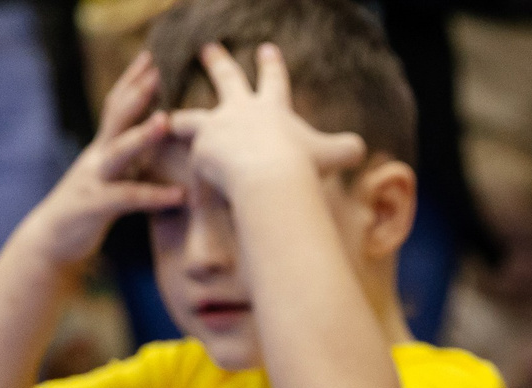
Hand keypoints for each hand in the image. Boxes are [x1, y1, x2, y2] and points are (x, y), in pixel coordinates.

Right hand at [21, 52, 185, 267]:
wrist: (54, 241)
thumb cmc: (89, 208)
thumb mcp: (112, 177)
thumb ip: (129, 158)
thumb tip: (156, 140)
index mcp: (103, 149)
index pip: (116, 107)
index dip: (131, 82)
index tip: (149, 57)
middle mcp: (97, 158)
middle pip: (115, 118)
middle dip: (135, 93)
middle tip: (157, 68)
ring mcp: (95, 180)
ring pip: (118, 153)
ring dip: (142, 136)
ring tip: (166, 120)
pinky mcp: (96, 207)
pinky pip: (128, 199)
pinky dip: (154, 196)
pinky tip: (179, 195)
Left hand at [165, 42, 364, 197]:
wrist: (270, 178)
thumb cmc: (303, 164)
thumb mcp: (333, 155)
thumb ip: (346, 149)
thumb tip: (361, 149)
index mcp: (270, 107)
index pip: (273, 79)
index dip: (271, 65)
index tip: (266, 48)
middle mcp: (239, 110)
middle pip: (226, 80)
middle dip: (217, 62)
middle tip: (207, 49)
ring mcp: (215, 128)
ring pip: (191, 119)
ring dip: (182, 121)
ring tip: (170, 121)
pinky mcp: (199, 152)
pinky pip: (195, 170)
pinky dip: (196, 184)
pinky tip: (189, 196)